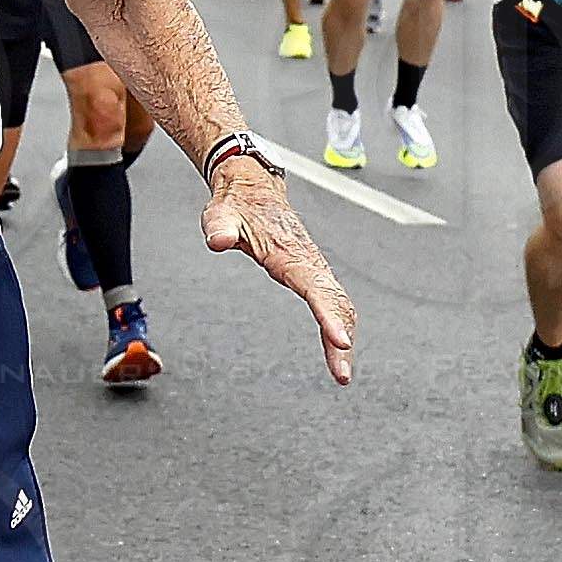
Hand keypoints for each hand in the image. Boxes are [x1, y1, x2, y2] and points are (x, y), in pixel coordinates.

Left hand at [204, 161, 355, 383]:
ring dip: (344, 337)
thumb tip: (217, 239)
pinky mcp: (312, 273)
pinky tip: (339, 347)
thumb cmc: (237, 204)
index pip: (316, 287)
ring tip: (342, 372)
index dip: (329, 315)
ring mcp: (314, 267)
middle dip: (341, 338)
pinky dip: (340, 324)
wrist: (253, 187)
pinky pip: (333, 301)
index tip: (340, 339)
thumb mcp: (221, 213)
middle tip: (342, 374)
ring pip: (340, 304)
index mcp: (291, 252)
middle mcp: (309, 261)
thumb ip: (219, 226)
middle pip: (336, 303)